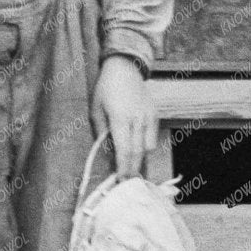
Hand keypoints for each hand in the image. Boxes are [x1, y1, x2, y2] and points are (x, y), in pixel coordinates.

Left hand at [91, 56, 160, 180]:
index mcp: (120, 118)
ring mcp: (148, 117)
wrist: (125, 69)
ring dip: (139, 159)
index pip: (124, 150)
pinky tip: (137, 150)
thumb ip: (101, 132)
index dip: (122, 168)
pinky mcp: (155, 115)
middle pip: (137, 152)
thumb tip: (107, 153)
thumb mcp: (95, 109)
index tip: (119, 179)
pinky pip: (152, 138)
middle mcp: (137, 119)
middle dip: (132, 170)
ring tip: (131, 167)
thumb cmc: (105, 89)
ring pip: (147, 147)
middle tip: (126, 181)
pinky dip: (146, 147)